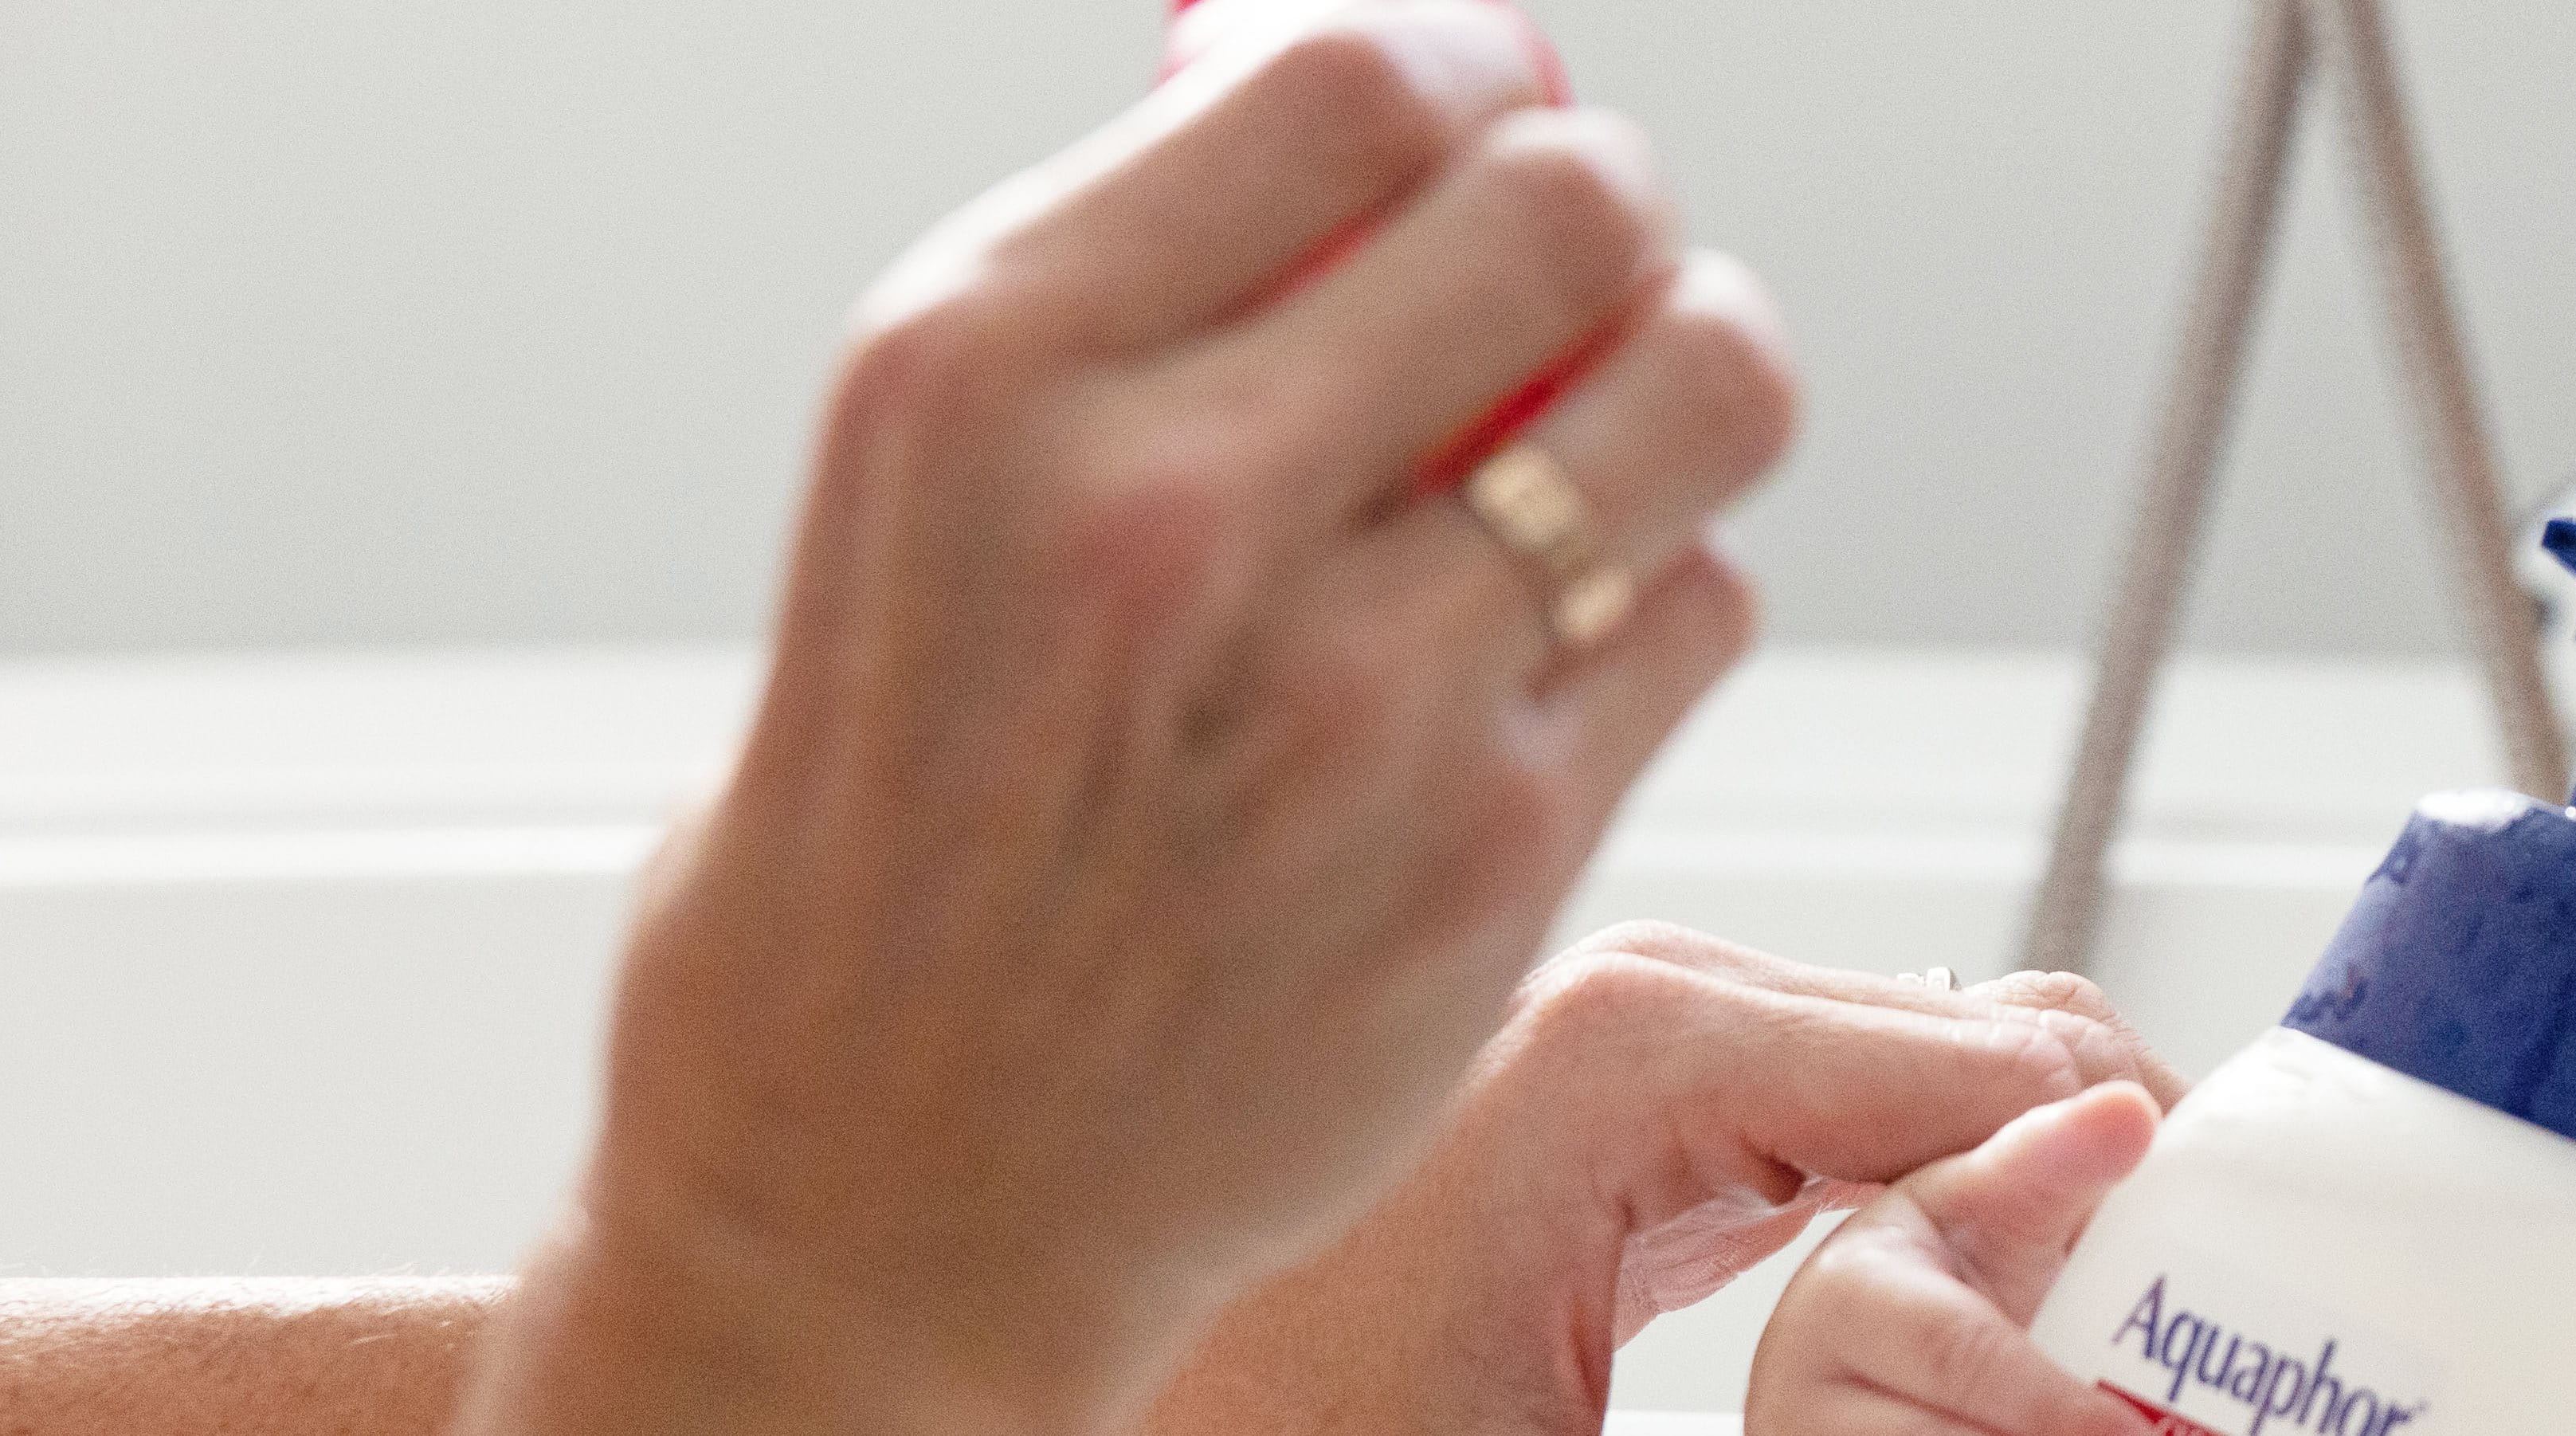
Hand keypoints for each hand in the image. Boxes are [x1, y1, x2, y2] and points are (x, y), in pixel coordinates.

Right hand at [459, 3, 1799, 1430]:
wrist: (873, 1189)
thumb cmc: (906, 814)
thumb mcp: (935, 482)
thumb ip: (1164, 275)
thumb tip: (1425, 82)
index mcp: (985, 374)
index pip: (1352, 77)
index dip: (1469, 68)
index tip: (1481, 101)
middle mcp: (1168, 511)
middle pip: (1569, 205)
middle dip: (1596, 211)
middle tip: (1567, 270)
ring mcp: (1353, 689)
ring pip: (1702, 385)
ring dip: (1685, 376)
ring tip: (1612, 424)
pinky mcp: (1497, 845)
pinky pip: (1697, 601)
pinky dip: (1653, 596)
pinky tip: (1540, 644)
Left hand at [1150, 924, 2178, 1435]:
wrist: (1001, 1362)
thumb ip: (1884, 1400)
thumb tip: (2113, 1374)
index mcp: (1639, 1057)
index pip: (2032, 1074)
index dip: (2156, 1211)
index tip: (2209, 1342)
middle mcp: (1629, 997)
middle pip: (1998, 1051)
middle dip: (2103, 1197)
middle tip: (2147, 1361)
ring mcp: (1604, 1034)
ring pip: (1926, 1075)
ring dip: (2011, 1200)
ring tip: (2035, 1342)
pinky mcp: (1585, 1098)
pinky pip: (1826, 1108)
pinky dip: (1909, 1199)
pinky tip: (1914, 1313)